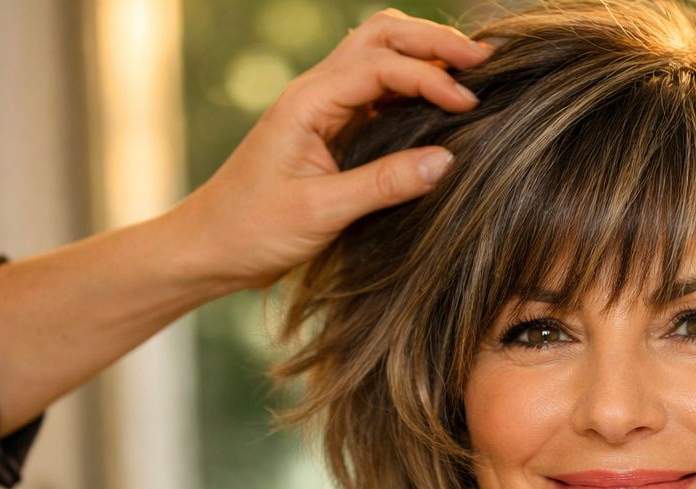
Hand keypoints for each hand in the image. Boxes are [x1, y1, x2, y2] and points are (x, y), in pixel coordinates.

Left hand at [167, 9, 490, 292]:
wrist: (210, 247)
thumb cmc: (254, 230)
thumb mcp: (322, 212)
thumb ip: (385, 184)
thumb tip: (447, 160)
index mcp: (308, 103)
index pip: (381, 66)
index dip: (430, 78)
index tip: (470, 105)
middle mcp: (315, 92)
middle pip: (381, 35)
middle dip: (433, 42)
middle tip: (485, 61)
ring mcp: (322, 106)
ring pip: (378, 52)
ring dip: (424, 54)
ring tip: (470, 71)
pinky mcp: (330, 127)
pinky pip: (376, 88)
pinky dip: (411, 83)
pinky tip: (439, 101)